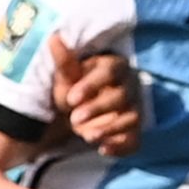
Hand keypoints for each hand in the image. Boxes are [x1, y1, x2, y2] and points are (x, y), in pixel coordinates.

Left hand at [50, 37, 139, 156]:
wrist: (78, 111)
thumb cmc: (74, 88)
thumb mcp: (66, 76)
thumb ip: (63, 61)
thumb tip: (54, 38)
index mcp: (114, 66)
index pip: (109, 72)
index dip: (92, 85)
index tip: (71, 99)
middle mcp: (129, 87)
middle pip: (121, 96)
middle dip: (97, 108)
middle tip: (74, 118)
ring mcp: (133, 109)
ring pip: (131, 118)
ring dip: (110, 128)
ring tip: (86, 136)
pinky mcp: (134, 131)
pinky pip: (135, 140)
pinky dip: (122, 147)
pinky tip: (103, 150)